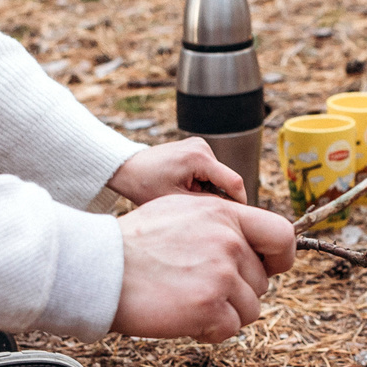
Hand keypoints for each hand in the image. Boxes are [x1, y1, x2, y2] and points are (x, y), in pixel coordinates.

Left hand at [105, 137, 246, 205]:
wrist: (126, 168)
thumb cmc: (145, 185)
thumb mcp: (177, 202)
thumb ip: (208, 206)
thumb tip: (232, 212)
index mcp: (198, 158)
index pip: (234, 182)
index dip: (240, 203)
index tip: (239, 222)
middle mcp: (202, 147)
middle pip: (226, 180)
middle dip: (219, 198)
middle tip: (201, 214)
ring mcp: (199, 145)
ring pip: (218, 177)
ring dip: (209, 191)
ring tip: (186, 199)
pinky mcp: (195, 148)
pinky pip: (209, 171)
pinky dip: (202, 183)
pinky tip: (184, 190)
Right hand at [112, 194, 296, 341]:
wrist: (100, 267)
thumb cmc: (133, 244)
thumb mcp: (181, 213)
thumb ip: (219, 224)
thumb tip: (248, 243)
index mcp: (224, 214)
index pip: (282, 235)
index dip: (280, 258)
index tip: (267, 270)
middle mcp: (228, 241)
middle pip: (261, 282)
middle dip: (237, 293)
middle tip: (198, 290)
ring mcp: (221, 274)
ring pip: (250, 309)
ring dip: (223, 314)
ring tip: (186, 302)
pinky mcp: (209, 306)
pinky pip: (230, 329)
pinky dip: (210, 331)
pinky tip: (183, 318)